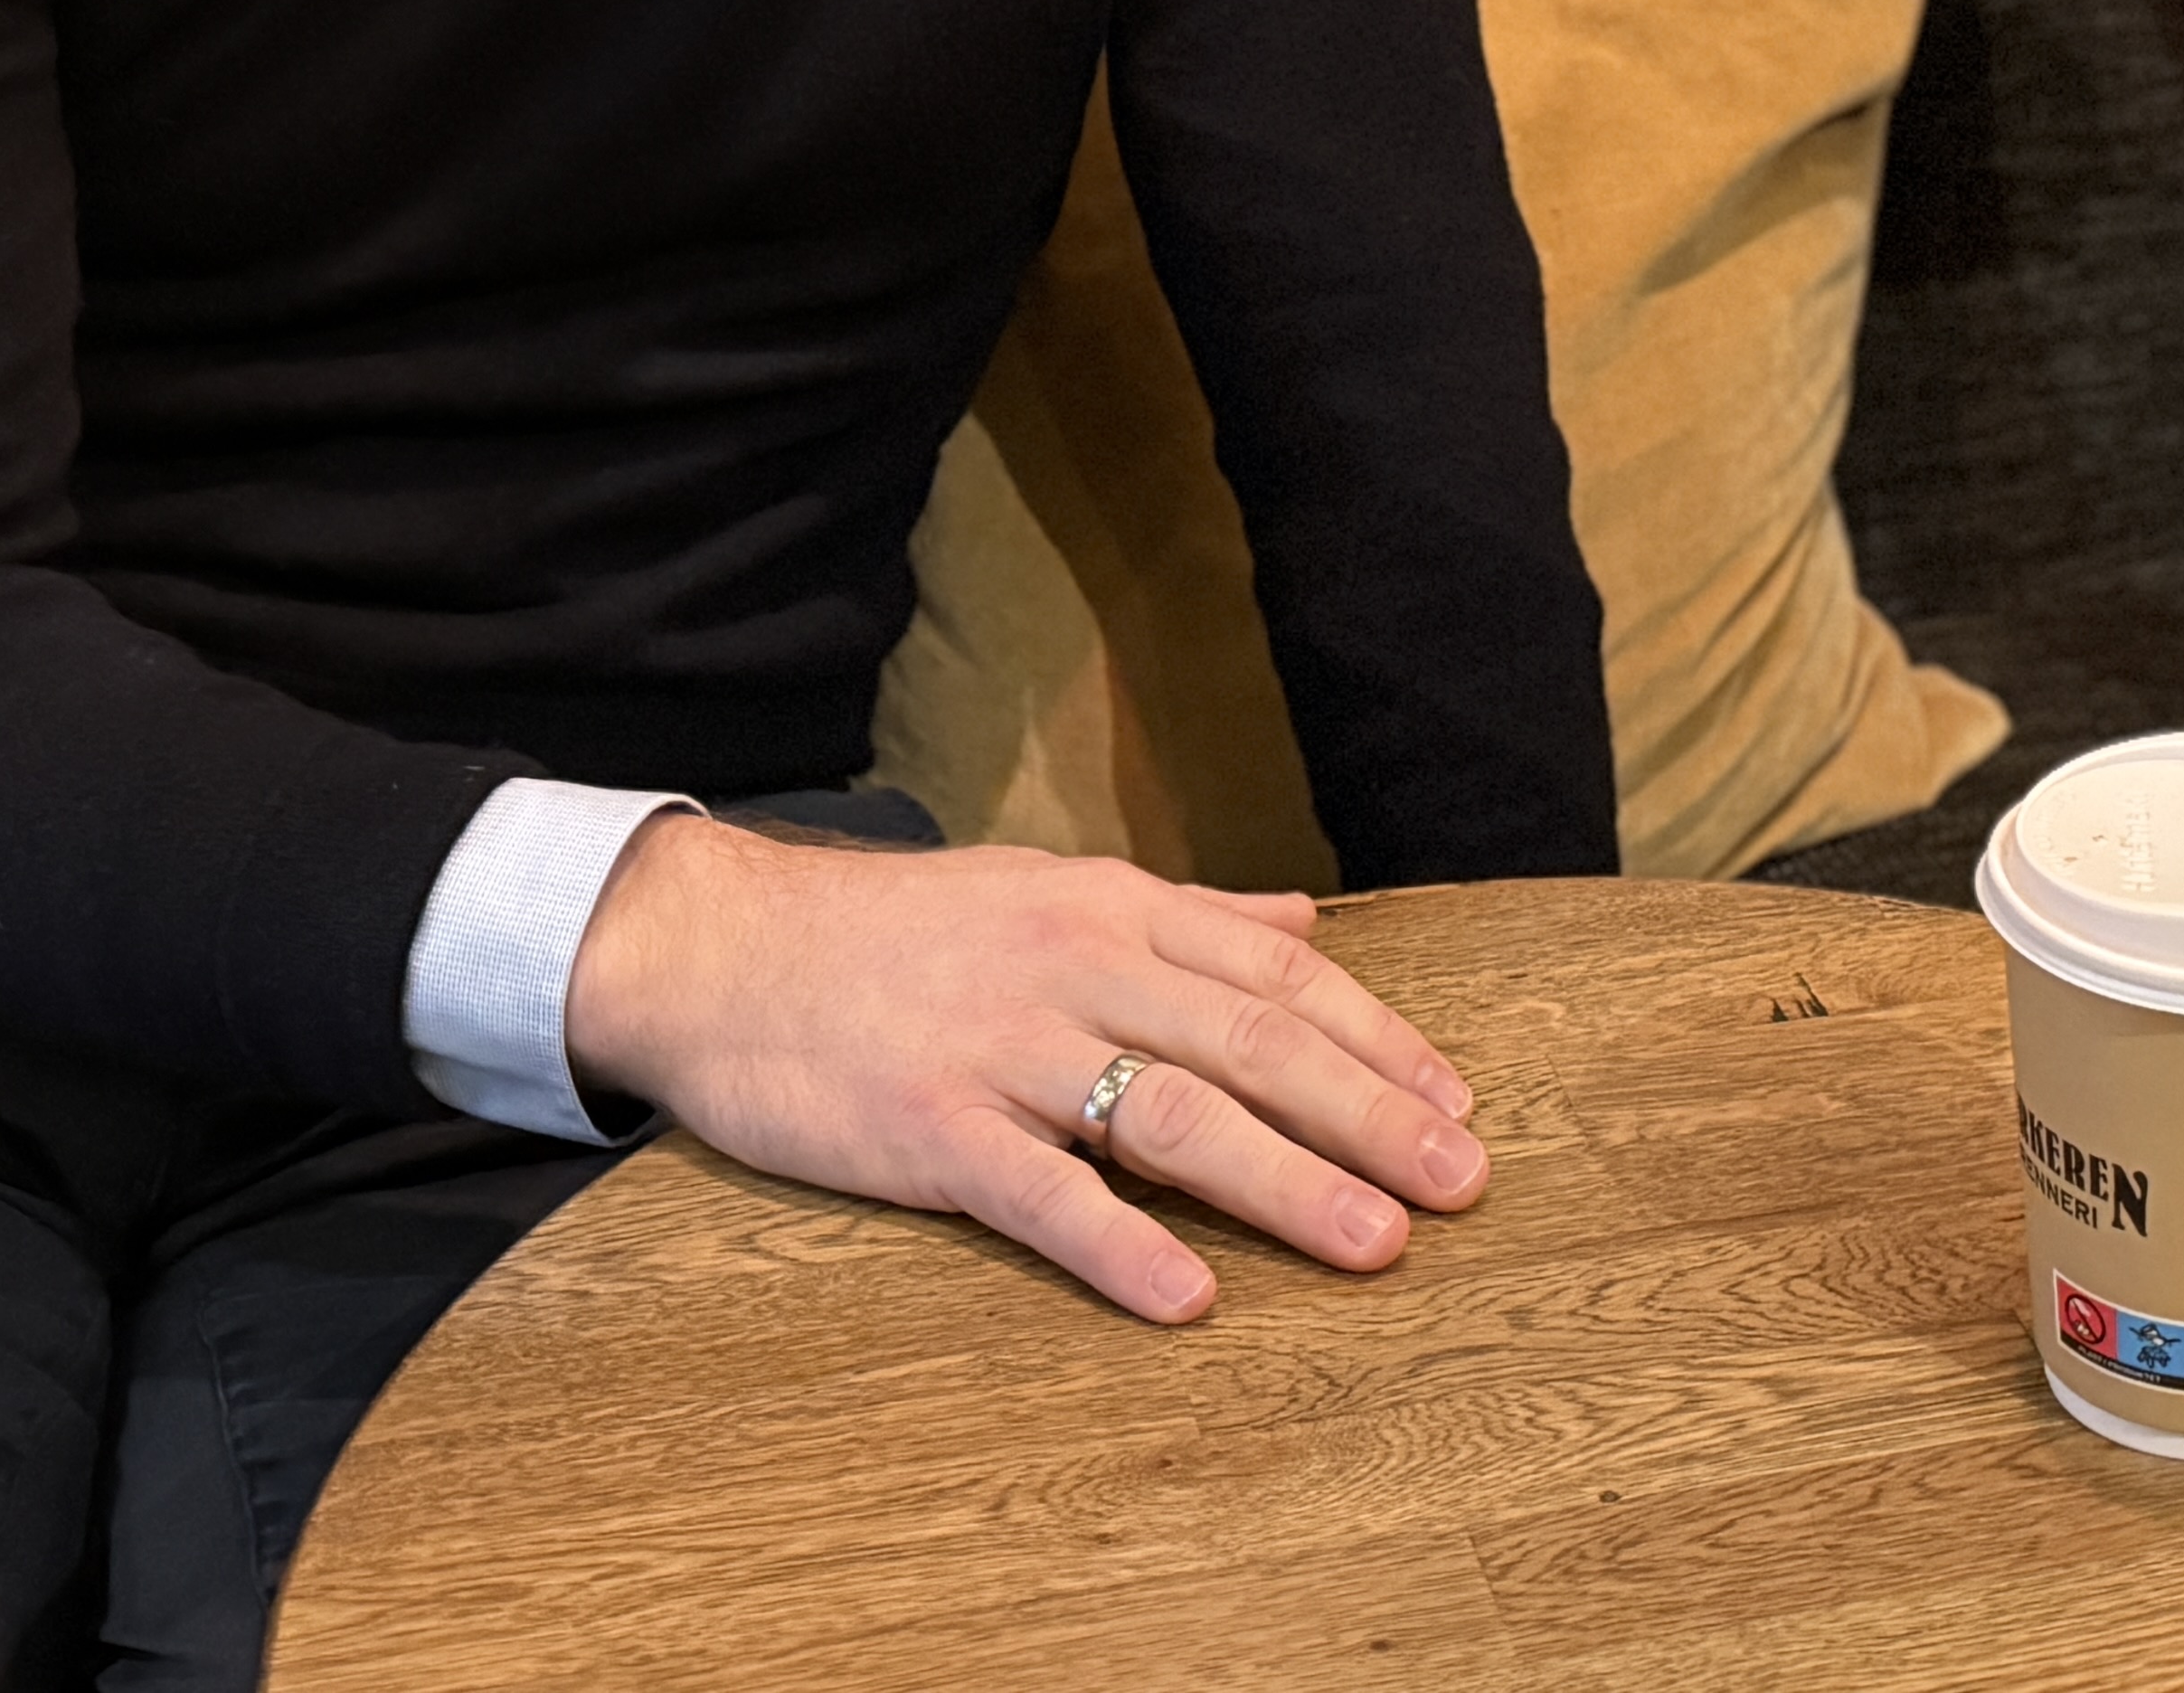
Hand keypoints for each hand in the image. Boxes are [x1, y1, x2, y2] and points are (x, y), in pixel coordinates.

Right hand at [561, 817, 1489, 1324]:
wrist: (721, 946)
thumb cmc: (899, 929)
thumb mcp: (1049, 887)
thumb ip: (1184, 914)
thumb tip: (1299, 923)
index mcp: (1113, 910)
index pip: (1276, 974)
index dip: (1378, 1038)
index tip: (1458, 1102)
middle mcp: (1075, 968)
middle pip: (1252, 1044)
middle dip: (1370, 1116)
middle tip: (1462, 1183)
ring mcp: (1003, 1048)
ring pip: (1171, 1115)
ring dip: (1285, 1183)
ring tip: (1375, 1243)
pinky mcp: (929, 1127)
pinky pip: (1041, 1194)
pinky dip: (1120, 1246)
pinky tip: (1190, 1297)